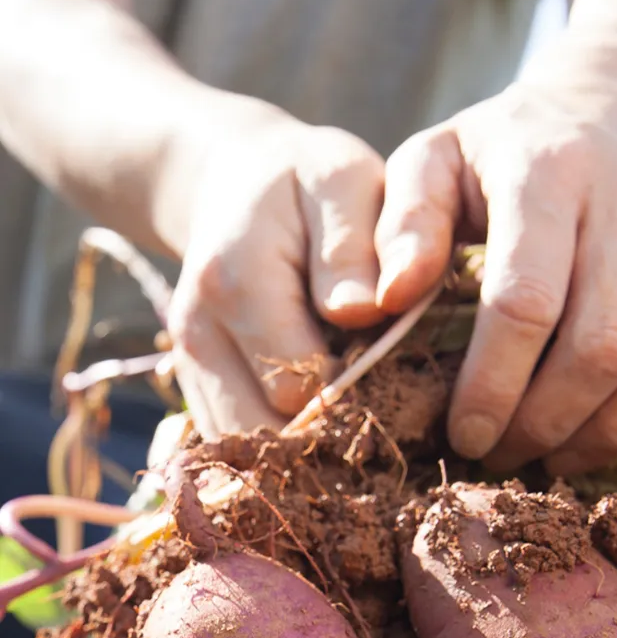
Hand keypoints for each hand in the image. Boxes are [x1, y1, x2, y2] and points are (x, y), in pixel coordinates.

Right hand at [164, 104, 385, 438]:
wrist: (236, 182)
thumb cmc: (308, 182)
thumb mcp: (342, 181)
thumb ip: (352, 245)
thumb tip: (361, 310)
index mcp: (236, 282)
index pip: (301, 385)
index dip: (362, 396)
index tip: (405, 382)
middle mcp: (198, 334)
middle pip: (272, 434)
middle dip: (336, 439)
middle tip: (394, 416)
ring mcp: (190, 368)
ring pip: (250, 456)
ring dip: (310, 456)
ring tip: (362, 429)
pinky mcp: (196, 390)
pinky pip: (239, 450)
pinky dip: (286, 455)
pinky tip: (330, 430)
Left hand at [375, 80, 616, 474]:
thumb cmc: (514, 146)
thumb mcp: (437, 159)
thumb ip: (401, 225)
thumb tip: (383, 304)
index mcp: (548, 168)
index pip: (525, 302)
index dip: (494, 387)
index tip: (468, 435)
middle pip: (606, 343)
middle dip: (553, 422)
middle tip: (515, 455)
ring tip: (573, 452)